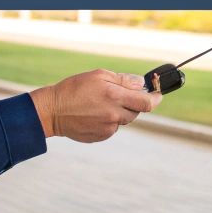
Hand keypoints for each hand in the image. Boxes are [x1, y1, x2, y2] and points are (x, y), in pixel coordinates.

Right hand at [30, 70, 161, 142]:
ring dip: (119, 112)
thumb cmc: (74, 89)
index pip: (146, 102)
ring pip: (123, 120)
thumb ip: (123, 80)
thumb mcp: (98, 76)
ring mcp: (107, 128)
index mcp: (114, 96)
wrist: (52, 111)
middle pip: (136, 111)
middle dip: (132, 103)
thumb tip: (141, 84)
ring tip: (99, 104)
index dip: (155, 98)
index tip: (158, 95)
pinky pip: (112, 128)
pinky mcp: (100, 136)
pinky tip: (93, 114)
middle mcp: (114, 115)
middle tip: (117, 95)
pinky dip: (108, 121)